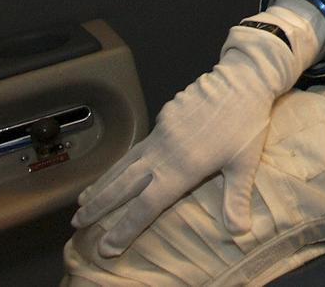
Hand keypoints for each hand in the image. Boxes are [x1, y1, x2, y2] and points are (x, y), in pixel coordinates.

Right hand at [71, 5, 323, 256]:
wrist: (242, 78)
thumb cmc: (247, 121)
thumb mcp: (245, 163)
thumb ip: (236, 198)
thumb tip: (239, 232)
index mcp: (182, 168)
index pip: (146, 206)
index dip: (125, 228)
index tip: (106, 246)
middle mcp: (164, 152)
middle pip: (124, 184)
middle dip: (99, 205)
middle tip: (77, 223)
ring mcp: (162, 132)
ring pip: (126, 162)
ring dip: (104, 182)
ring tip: (85, 198)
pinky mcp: (165, 115)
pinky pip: (139, 144)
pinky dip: (123, 160)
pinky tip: (120, 166)